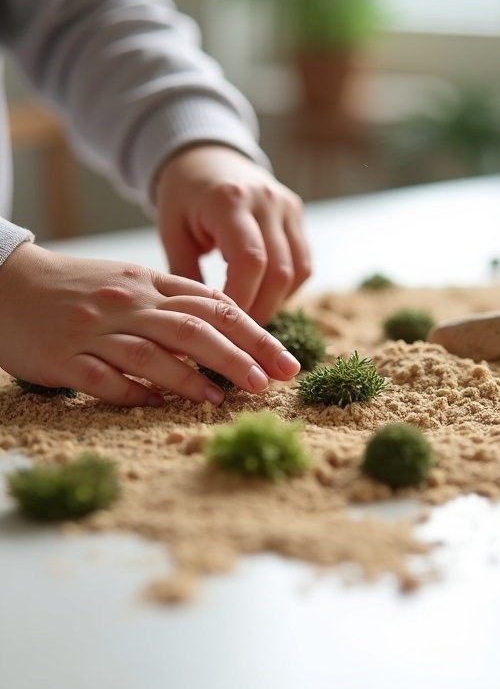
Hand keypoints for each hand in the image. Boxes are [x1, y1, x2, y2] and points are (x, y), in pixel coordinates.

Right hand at [0, 243, 300, 405]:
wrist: (8, 284)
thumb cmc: (78, 286)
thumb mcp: (130, 282)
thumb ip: (173, 302)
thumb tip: (224, 328)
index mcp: (148, 285)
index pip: (213, 305)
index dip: (254, 333)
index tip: (283, 360)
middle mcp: (128, 305)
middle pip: (193, 328)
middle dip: (238, 356)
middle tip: (271, 381)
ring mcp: (96, 331)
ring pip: (153, 354)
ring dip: (192, 379)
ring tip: (224, 399)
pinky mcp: (66, 358)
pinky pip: (104, 380)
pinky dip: (134, 393)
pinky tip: (158, 406)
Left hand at [155, 145, 310, 323]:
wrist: (207, 158)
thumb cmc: (183, 198)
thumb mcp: (171, 232)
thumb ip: (185, 276)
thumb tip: (199, 324)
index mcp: (228, 200)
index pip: (250, 261)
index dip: (242, 300)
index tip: (224, 326)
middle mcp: (266, 200)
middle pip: (279, 271)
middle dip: (261, 309)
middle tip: (238, 334)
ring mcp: (287, 206)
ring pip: (298, 270)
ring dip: (277, 301)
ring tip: (251, 318)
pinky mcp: (297, 213)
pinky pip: (303, 262)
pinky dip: (288, 287)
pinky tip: (264, 297)